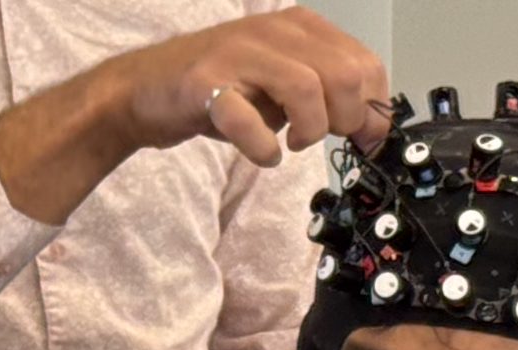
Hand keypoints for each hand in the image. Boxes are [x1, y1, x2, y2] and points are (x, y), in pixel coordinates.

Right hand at [0, 7, 385, 221]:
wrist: (143, 90)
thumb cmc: (216, 90)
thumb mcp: (280, 86)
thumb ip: (324, 96)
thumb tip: (371, 125)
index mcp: (298, 27)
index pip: (363, 62)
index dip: (373, 107)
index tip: (362, 137)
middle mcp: (272, 31)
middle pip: (342, 74)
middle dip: (344, 119)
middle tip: (321, 139)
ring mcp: (238, 55)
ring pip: (306, 89)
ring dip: (308, 130)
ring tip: (292, 144)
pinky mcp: (206, 84)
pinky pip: (248, 120)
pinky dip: (262, 146)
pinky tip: (263, 154)